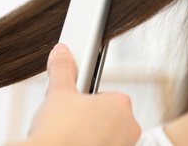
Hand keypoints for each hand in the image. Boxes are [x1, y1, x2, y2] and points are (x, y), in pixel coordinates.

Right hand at [10, 43, 140, 145]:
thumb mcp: (58, 93)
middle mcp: (130, 127)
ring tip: (72, 138)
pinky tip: (77, 145)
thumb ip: (63, 69)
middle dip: (91, 119)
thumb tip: (61, 51)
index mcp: (120, 104)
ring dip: (93, 136)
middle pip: (109, 118)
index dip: (87, 101)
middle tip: (71, 124)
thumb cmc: (59, 133)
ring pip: (108, 136)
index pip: (106, 96)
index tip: (75, 108)